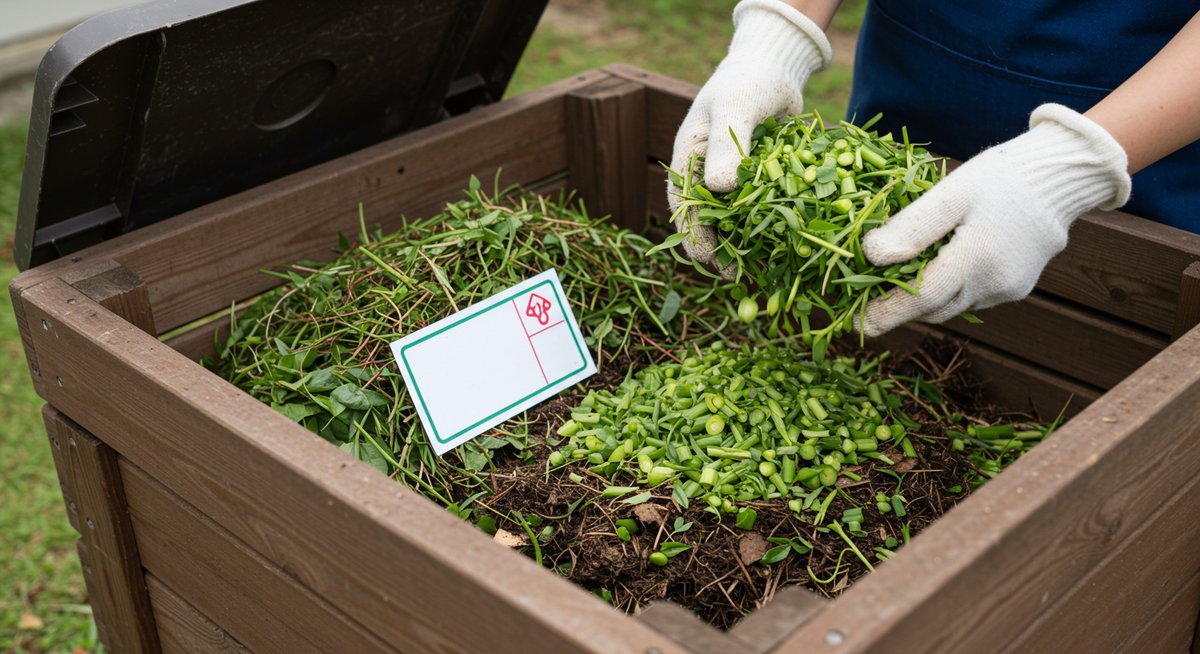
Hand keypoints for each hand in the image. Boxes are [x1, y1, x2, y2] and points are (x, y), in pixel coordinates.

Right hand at [668, 0, 831, 271]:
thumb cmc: (748, 81)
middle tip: (737, 276)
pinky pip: (757, 211)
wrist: (776, 65)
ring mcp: (730, 179)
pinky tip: (780, 248)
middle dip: (717, 251)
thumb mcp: (735, 108)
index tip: (710, 261)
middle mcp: (704, 174)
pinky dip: (764, 230)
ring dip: (741, 246)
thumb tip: (717, 189)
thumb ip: (726, 147)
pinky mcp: (756, 181)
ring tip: (756, 271)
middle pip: (704, 222)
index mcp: (688, 159)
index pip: (682, 207)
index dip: (694, 237)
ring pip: (730, 222)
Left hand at [859, 104, 1131, 336]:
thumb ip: (913, 227)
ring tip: (892, 283)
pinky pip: (972, 296)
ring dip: (923, 300)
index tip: (854, 323)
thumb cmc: (1003, 177)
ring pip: (952, 306)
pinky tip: (937, 267)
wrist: (1064, 175)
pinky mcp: (1017, 287)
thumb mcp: (953, 192)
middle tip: (863, 301)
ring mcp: (1008, 290)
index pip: (920, 299)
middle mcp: (994, 284)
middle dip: (898, 308)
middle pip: (933, 308)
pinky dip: (949, 290)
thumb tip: (871, 256)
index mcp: (976, 260)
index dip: (884, 313)